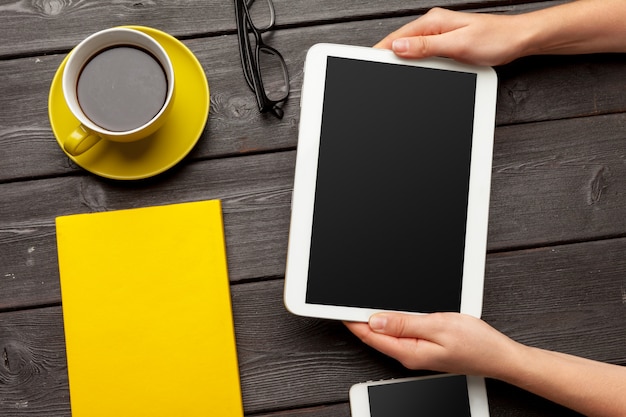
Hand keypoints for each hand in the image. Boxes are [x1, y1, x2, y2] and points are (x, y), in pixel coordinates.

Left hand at [344, 312, 522, 377]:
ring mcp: (416, 353)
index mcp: (409, 352)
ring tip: (360, 303)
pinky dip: (390, 322)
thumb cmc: (476, 343)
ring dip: (374, 319)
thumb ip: (404, 323)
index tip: (339, 307)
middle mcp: (409, 355)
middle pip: (375, 336)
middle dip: (359, 319)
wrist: (499, 356)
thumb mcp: (438, 326)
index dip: (353, 320)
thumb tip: (375, 320)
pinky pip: (399, 335)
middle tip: (345, 300)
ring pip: (386, 335)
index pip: (371, 335)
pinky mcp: (423, 348)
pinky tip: (388, 313)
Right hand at [375, 8, 526, 65]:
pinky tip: (412, 71)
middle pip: (401, 43)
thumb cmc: (495, 39)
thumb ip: (426, 46)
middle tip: (376, 74)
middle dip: (387, 58)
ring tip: (389, 75)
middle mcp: (434, 25)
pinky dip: (414, 62)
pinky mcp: (446, 44)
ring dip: (401, 61)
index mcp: (433, 21)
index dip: (381, 50)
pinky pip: (423, 53)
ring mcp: (440, 34)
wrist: (518, 40)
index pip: (397, 37)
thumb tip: (398, 46)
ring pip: (411, 49)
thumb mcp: (457, 44)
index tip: (368, 62)